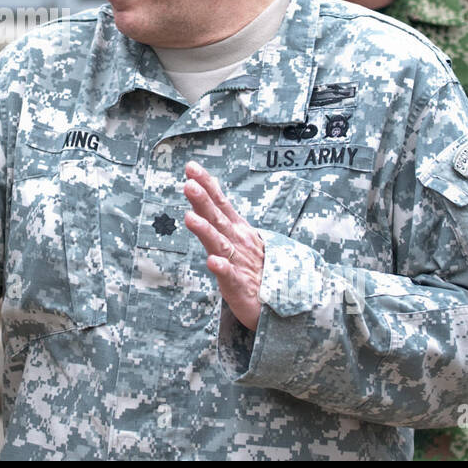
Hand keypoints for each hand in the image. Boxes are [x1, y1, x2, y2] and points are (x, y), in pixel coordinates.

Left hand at [183, 161, 265, 330]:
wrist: (278, 300)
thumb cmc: (251, 264)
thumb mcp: (237, 234)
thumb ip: (220, 211)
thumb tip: (206, 184)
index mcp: (236, 229)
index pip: (220, 202)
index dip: (206, 185)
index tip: (192, 167)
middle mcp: (237, 241)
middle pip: (217, 218)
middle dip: (203, 201)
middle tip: (189, 185)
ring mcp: (239, 262)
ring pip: (220, 244)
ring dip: (206, 230)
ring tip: (190, 218)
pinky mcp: (240, 285)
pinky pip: (230, 276)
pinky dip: (222, 268)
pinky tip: (212, 262)